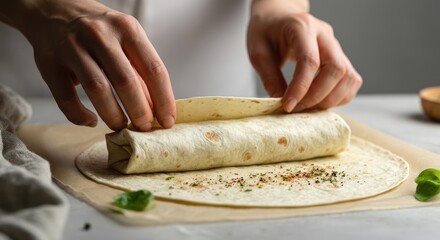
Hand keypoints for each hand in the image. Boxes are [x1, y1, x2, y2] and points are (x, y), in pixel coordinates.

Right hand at [10, 0, 175, 130]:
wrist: (54, 9)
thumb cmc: (99, 30)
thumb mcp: (125, 40)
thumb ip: (140, 72)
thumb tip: (156, 109)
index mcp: (127, 29)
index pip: (153, 69)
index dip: (163, 100)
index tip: (167, 121)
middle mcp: (100, 35)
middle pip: (126, 81)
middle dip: (140, 111)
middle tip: (144, 128)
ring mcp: (73, 47)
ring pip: (98, 89)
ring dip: (113, 115)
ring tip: (121, 126)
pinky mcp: (49, 63)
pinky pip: (67, 98)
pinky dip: (80, 115)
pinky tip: (91, 121)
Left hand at [247, 0, 361, 111]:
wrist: (278, 17)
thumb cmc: (266, 31)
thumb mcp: (258, 52)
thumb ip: (269, 77)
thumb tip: (281, 102)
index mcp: (302, 27)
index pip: (310, 60)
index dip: (300, 88)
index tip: (288, 105)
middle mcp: (324, 35)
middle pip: (335, 69)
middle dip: (316, 96)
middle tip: (296, 108)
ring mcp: (336, 46)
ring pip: (348, 77)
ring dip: (329, 99)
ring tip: (306, 107)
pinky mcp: (341, 57)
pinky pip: (350, 82)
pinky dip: (338, 97)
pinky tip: (318, 101)